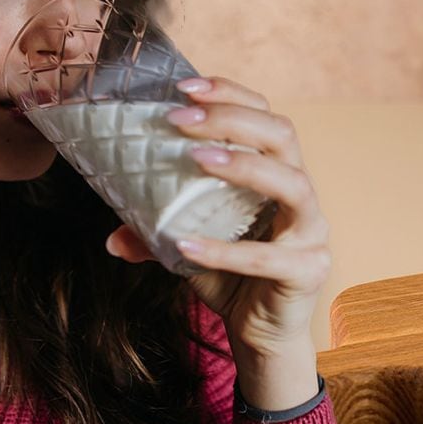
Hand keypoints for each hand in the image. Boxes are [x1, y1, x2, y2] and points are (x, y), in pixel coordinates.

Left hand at [103, 76, 330, 409]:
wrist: (260, 335)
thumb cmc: (232, 279)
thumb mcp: (188, 248)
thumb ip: (154, 235)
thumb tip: (111, 235)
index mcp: (277, 172)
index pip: (264, 114)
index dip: (230, 94)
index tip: (184, 87)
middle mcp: (301, 193)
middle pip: (282, 135)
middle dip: (231, 119)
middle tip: (179, 120)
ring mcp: (311, 231)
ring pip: (292, 183)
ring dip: (243, 165)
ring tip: (197, 158)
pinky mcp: (308, 270)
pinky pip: (268, 257)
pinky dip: (225, 251)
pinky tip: (186, 245)